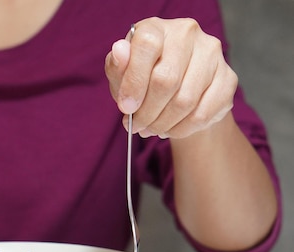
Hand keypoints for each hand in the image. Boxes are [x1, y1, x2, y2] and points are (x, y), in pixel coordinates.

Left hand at [105, 17, 237, 138]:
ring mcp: (212, 54)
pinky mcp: (228, 78)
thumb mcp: (122, 74)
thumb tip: (120, 52)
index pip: (147, 46)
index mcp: (157, 27)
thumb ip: (117, 66)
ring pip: (185, 101)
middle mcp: (188, 33)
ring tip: (151, 129)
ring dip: (162, 123)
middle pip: (166, 80)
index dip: (134, 82)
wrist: (176, 88)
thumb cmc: (143, 78)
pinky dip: (181, 129)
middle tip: (137, 126)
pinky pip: (202, 114)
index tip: (126, 107)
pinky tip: (169, 129)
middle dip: (147, 112)